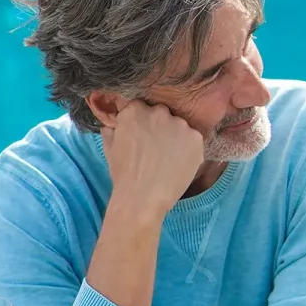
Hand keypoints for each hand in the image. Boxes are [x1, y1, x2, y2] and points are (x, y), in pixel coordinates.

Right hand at [101, 100, 203, 216]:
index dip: (143, 122)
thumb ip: (112, 130)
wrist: (142, 197)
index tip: (143, 135)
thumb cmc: (123, 174)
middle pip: (162, 114)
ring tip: (169, 158)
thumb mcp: (110, 147)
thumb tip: (111, 125)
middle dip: (160, 127)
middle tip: (157, 147)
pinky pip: (193, 140)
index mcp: (135, 110)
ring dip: (176, 137)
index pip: (141, 107)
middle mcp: (158, 112)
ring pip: (180, 126)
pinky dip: (189, 149)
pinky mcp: (196, 138)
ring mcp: (180, 124)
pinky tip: (180, 163)